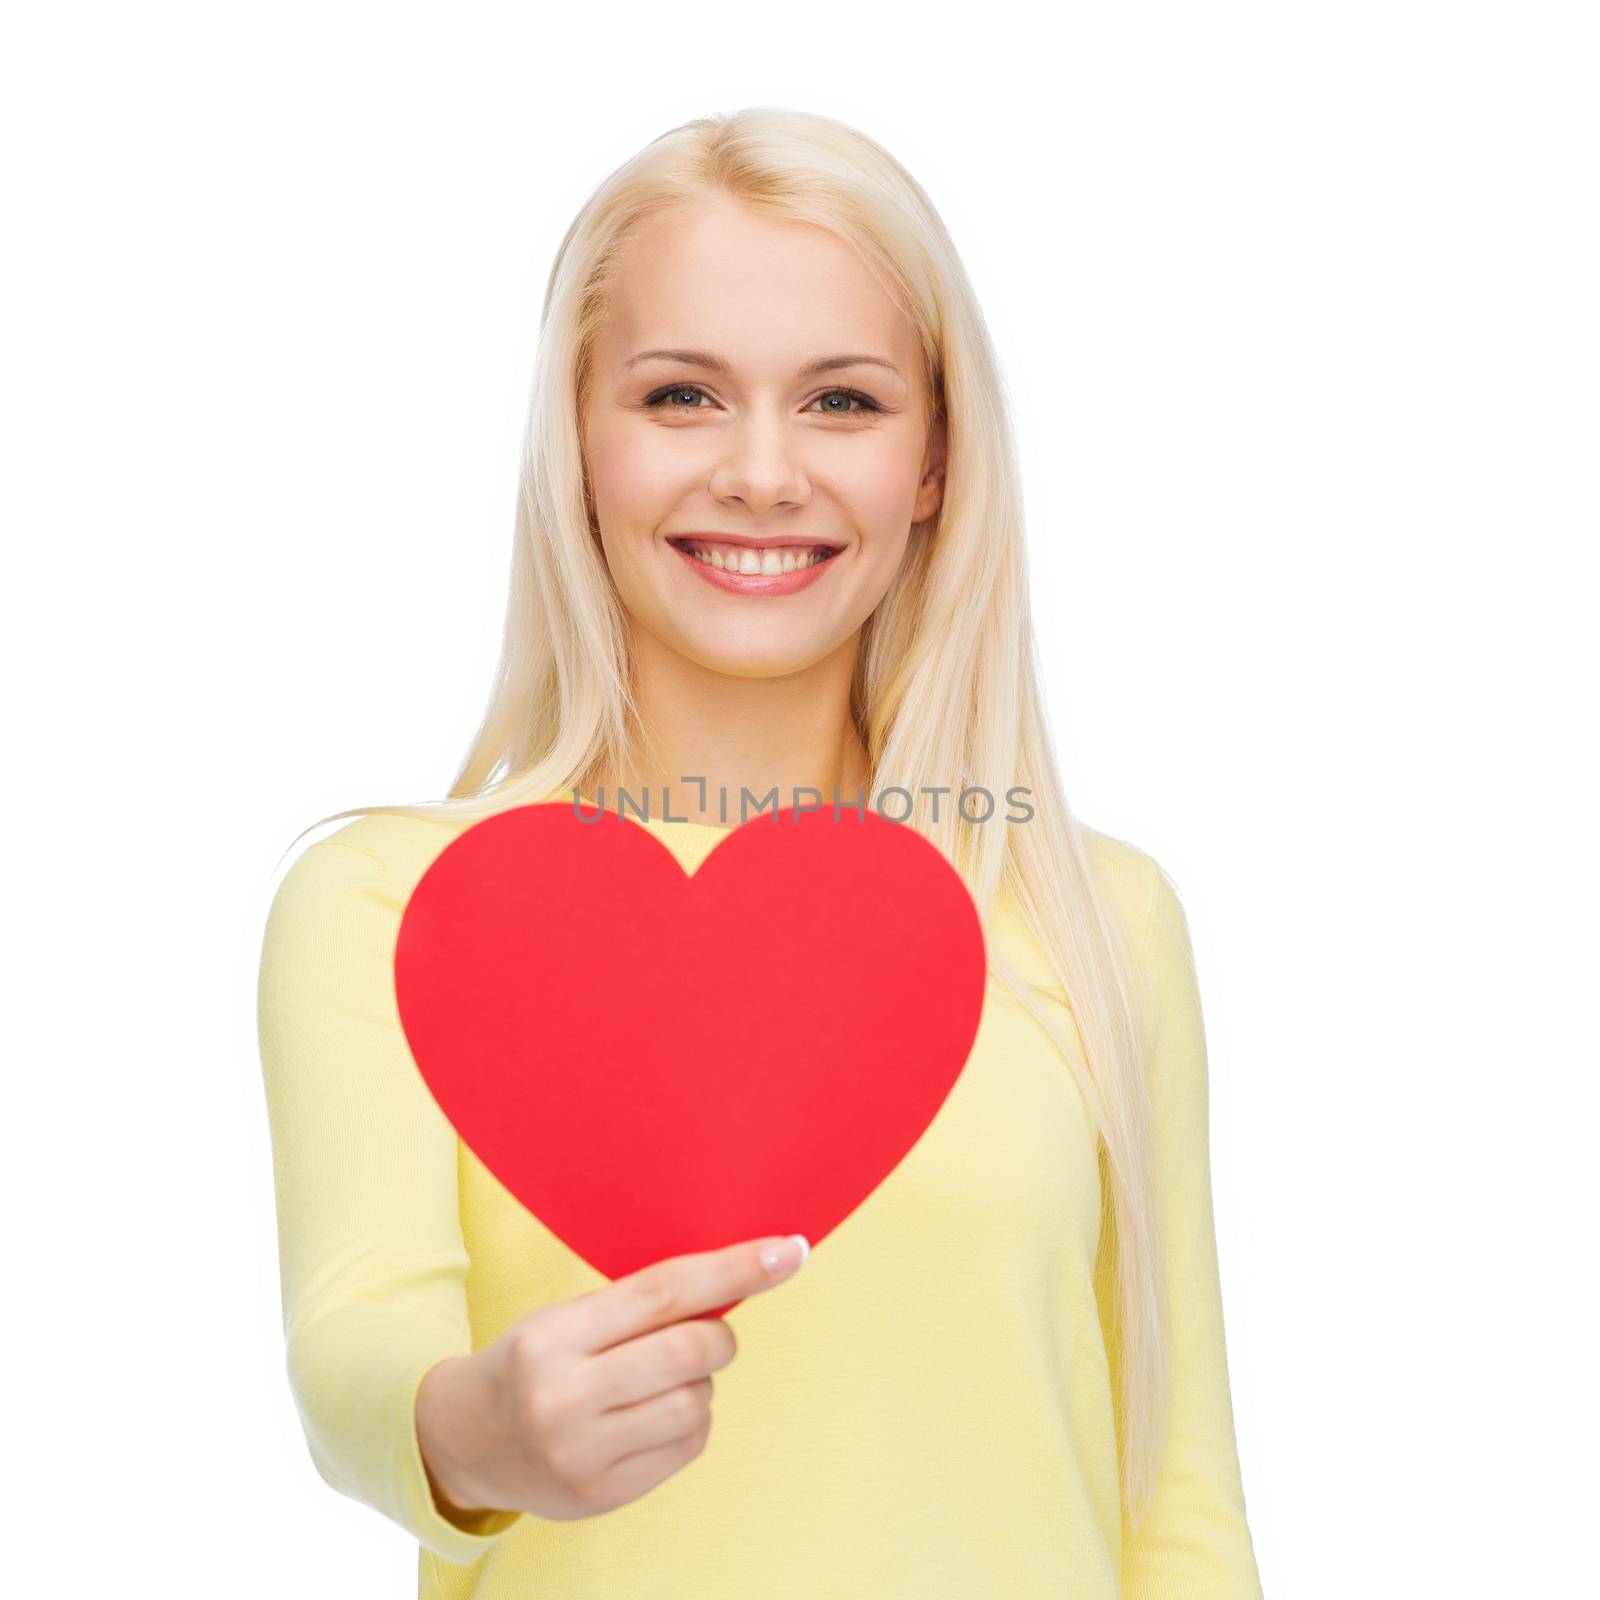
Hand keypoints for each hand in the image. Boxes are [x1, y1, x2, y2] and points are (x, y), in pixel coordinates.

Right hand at [416, 1233, 809, 1522]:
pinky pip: (687, 1445)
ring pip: (697, 1402)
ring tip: (664, 1380)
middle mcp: (564, 1396)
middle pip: (690, 1349)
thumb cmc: (532, 1362)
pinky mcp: (602, 1495)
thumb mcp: (567, 1317)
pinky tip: (656, 1415)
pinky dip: (690, 1420)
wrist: (464, 1442)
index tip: (789, 1251)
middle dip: (721, 1335)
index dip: (735, 1268)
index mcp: (554, 1336)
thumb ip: (640, 1306)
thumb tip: (735, 1284)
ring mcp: (583, 1453)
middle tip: (710, 1332)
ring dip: (702, 1383)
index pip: (664, 1291)